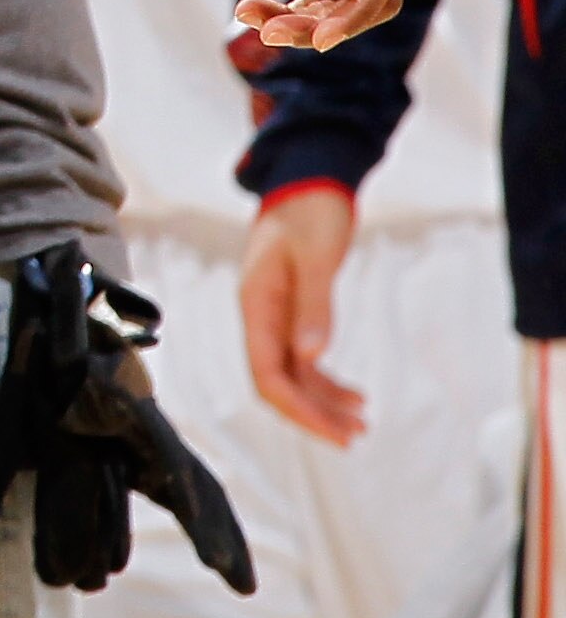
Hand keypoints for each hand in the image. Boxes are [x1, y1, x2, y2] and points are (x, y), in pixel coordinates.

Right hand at [240, 186, 363, 441]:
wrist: (309, 180)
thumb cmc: (310, 211)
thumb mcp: (317, 256)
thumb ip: (314, 306)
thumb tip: (311, 356)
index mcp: (257, 302)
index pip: (267, 373)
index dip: (298, 409)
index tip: (335, 432)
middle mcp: (260, 314)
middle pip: (276, 381)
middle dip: (311, 413)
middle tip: (353, 436)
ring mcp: (275, 314)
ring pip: (291, 373)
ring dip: (321, 401)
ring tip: (360, 421)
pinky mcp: (292, 311)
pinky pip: (302, 358)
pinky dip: (324, 380)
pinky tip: (352, 393)